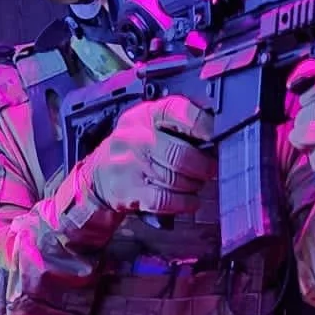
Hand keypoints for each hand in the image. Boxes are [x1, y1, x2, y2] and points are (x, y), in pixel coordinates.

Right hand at [81, 97, 213, 217]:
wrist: (97, 176)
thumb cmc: (133, 148)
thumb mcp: (148, 124)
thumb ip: (178, 123)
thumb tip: (216, 132)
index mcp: (146, 115)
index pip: (179, 111)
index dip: (203, 123)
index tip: (217, 135)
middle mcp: (137, 137)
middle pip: (181, 154)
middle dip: (203, 166)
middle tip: (209, 169)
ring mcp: (131, 165)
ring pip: (176, 179)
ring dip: (193, 185)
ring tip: (195, 183)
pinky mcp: (129, 190)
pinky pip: (165, 199)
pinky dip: (184, 202)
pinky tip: (190, 200)